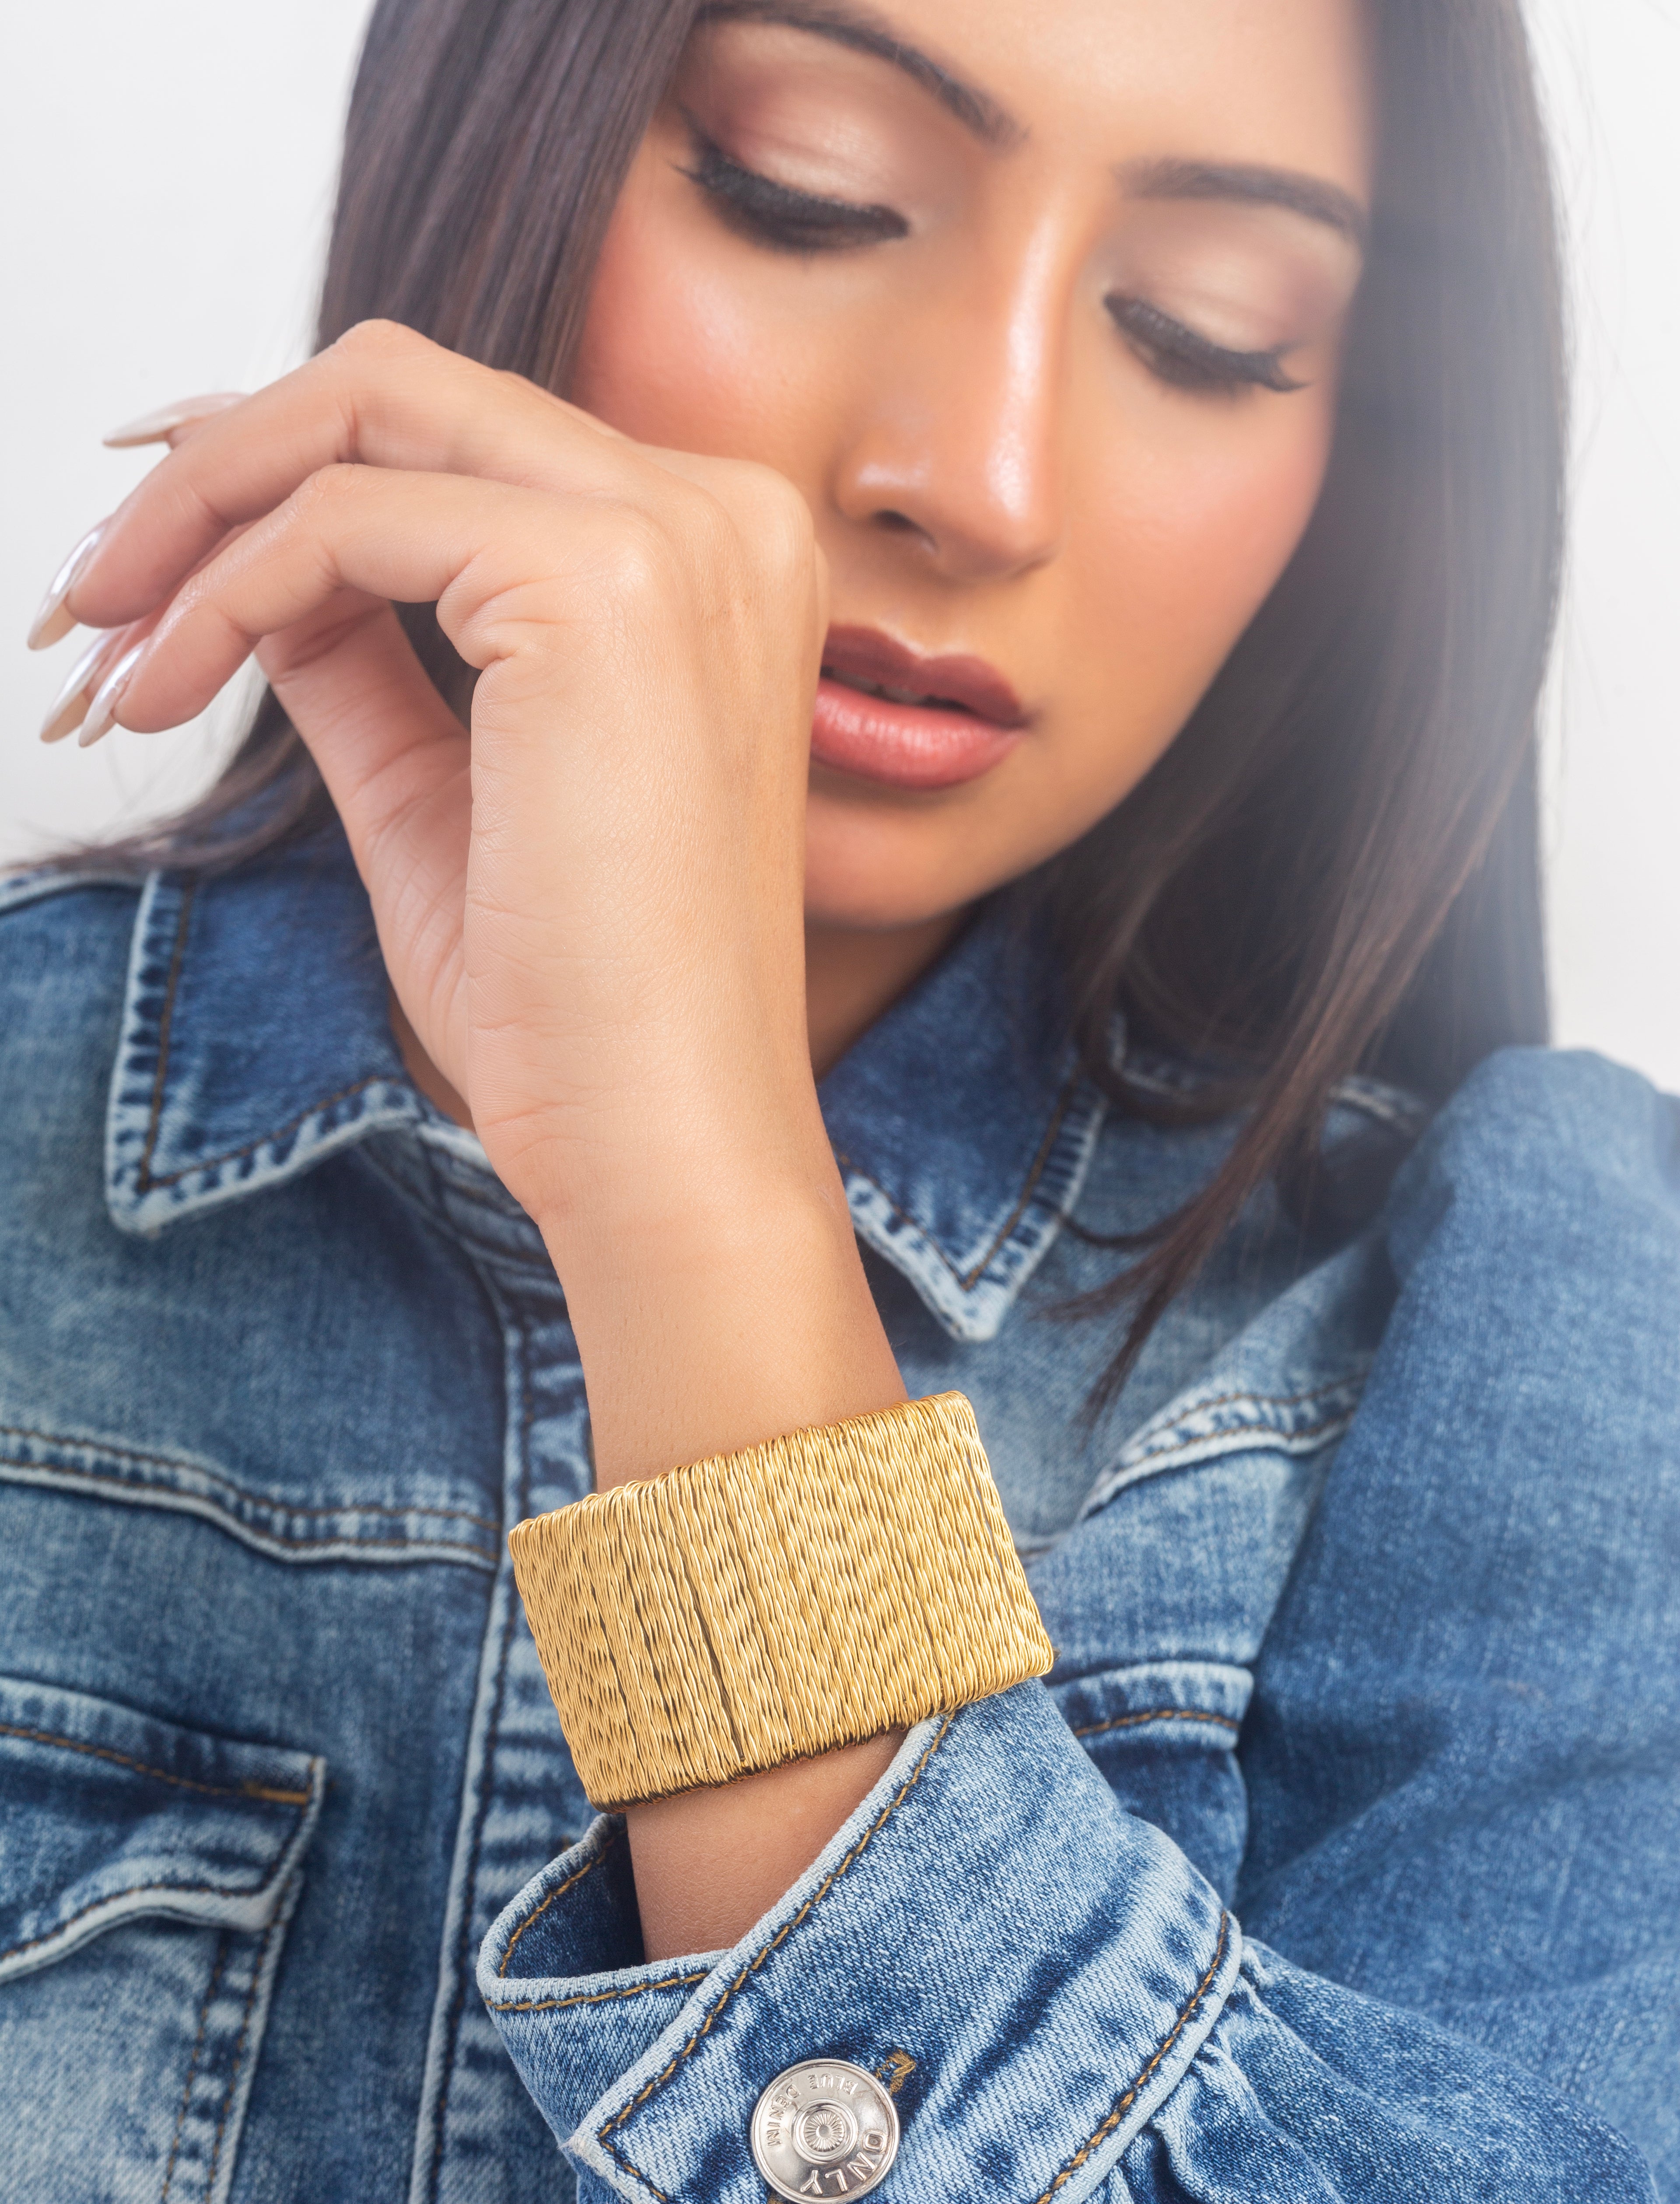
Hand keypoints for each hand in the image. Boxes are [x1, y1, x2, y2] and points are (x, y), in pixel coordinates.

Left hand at [45, 323, 909, 1945]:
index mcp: (698, 593)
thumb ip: (387, 696)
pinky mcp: (604, 608)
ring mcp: (676, 557)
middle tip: (93, 608)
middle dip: (207, 467)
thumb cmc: (590, 1058)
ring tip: (105, 650)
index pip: (458, 442)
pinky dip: (231, 586)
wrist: (677, 1189)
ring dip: (198, 510)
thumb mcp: (458, 845)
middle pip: (398, 379)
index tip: (152, 601)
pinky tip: (159, 691)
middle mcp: (717, 541)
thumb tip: (244, 609)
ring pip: (366, 409)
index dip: (282, 485)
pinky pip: (363, 516)